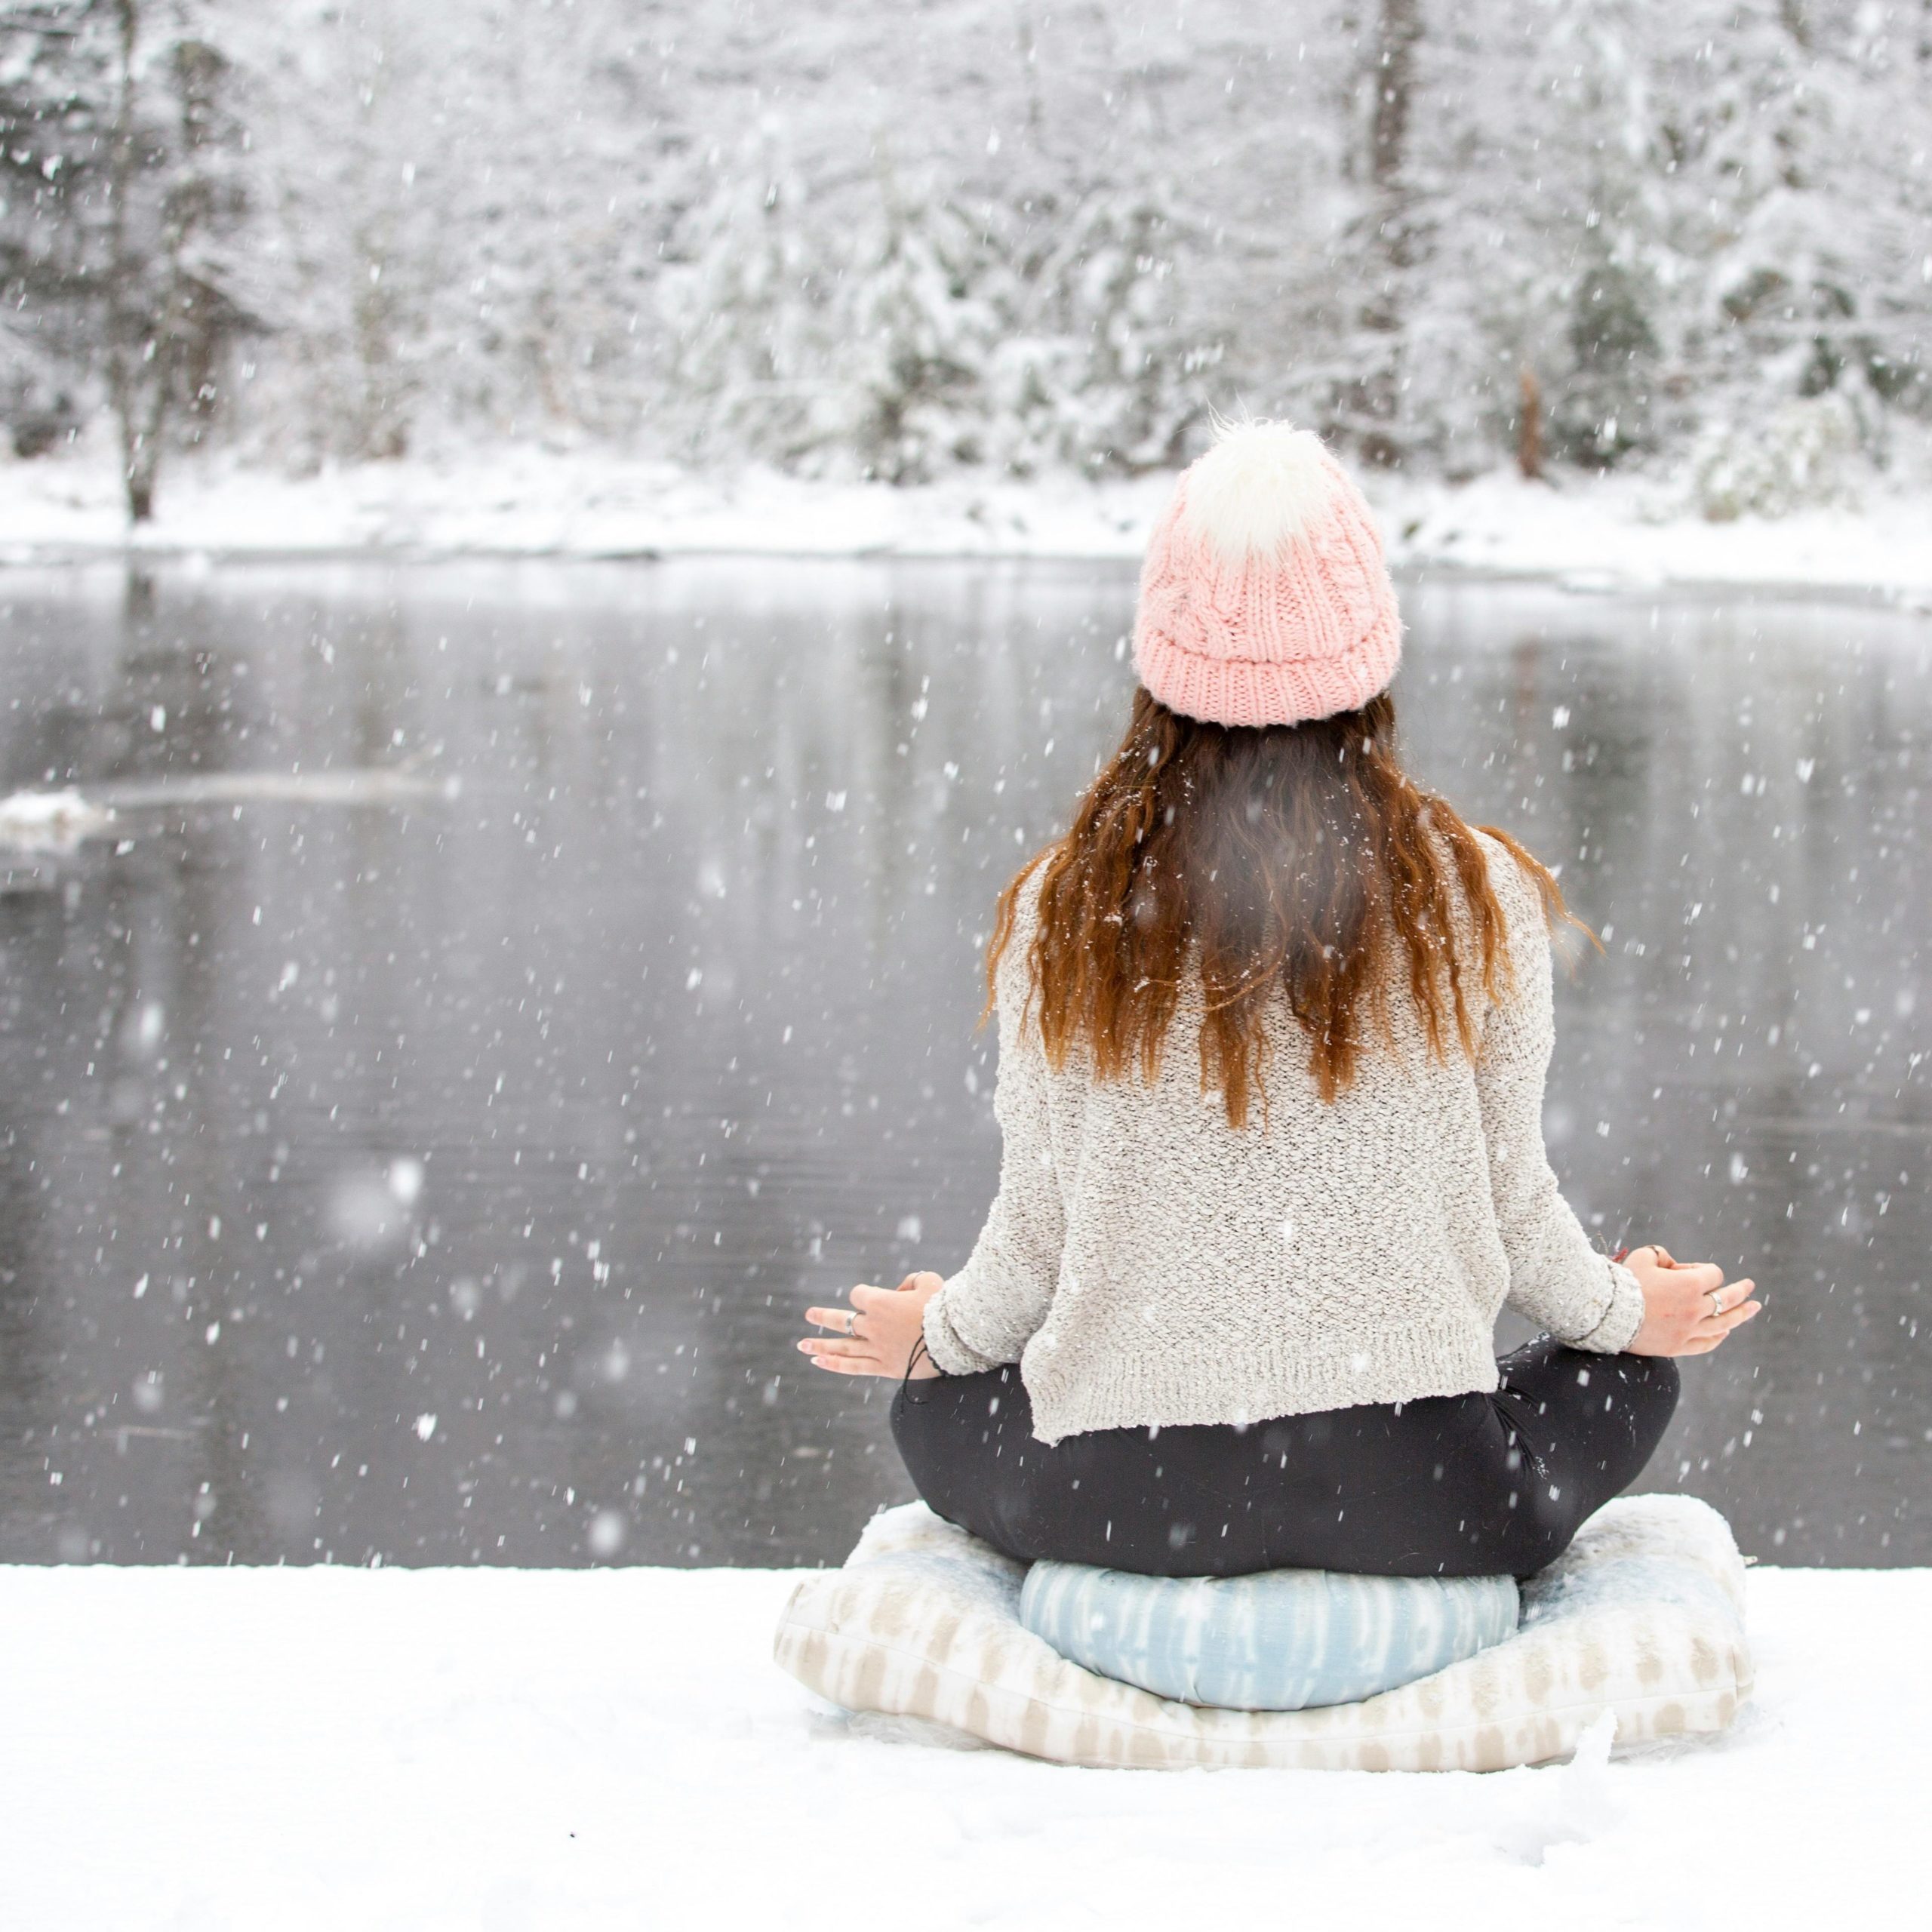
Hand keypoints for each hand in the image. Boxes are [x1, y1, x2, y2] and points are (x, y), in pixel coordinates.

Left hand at [799, 1271, 944, 1378]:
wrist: (956, 1338)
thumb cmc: (944, 1306)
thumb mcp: (929, 1281)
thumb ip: (910, 1281)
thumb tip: (899, 1291)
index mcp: (881, 1302)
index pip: (859, 1296)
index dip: (866, 1295)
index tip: (879, 1298)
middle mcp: (873, 1326)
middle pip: (842, 1321)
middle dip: (823, 1317)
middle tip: (809, 1314)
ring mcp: (876, 1348)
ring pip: (842, 1346)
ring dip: (820, 1344)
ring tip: (801, 1345)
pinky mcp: (884, 1366)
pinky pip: (854, 1367)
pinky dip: (835, 1365)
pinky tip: (818, 1361)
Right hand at [1623, 1244, 1761, 1356]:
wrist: (1606, 1313)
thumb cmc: (1624, 1282)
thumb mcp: (1643, 1257)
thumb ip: (1663, 1254)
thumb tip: (1674, 1265)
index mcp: (1689, 1285)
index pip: (1713, 1275)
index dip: (1703, 1270)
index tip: (1686, 1271)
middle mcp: (1695, 1308)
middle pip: (1727, 1298)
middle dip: (1740, 1290)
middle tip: (1750, 1286)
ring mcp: (1689, 1330)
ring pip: (1724, 1323)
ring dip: (1741, 1314)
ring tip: (1753, 1308)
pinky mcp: (1679, 1346)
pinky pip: (1707, 1343)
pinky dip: (1718, 1336)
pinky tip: (1727, 1331)